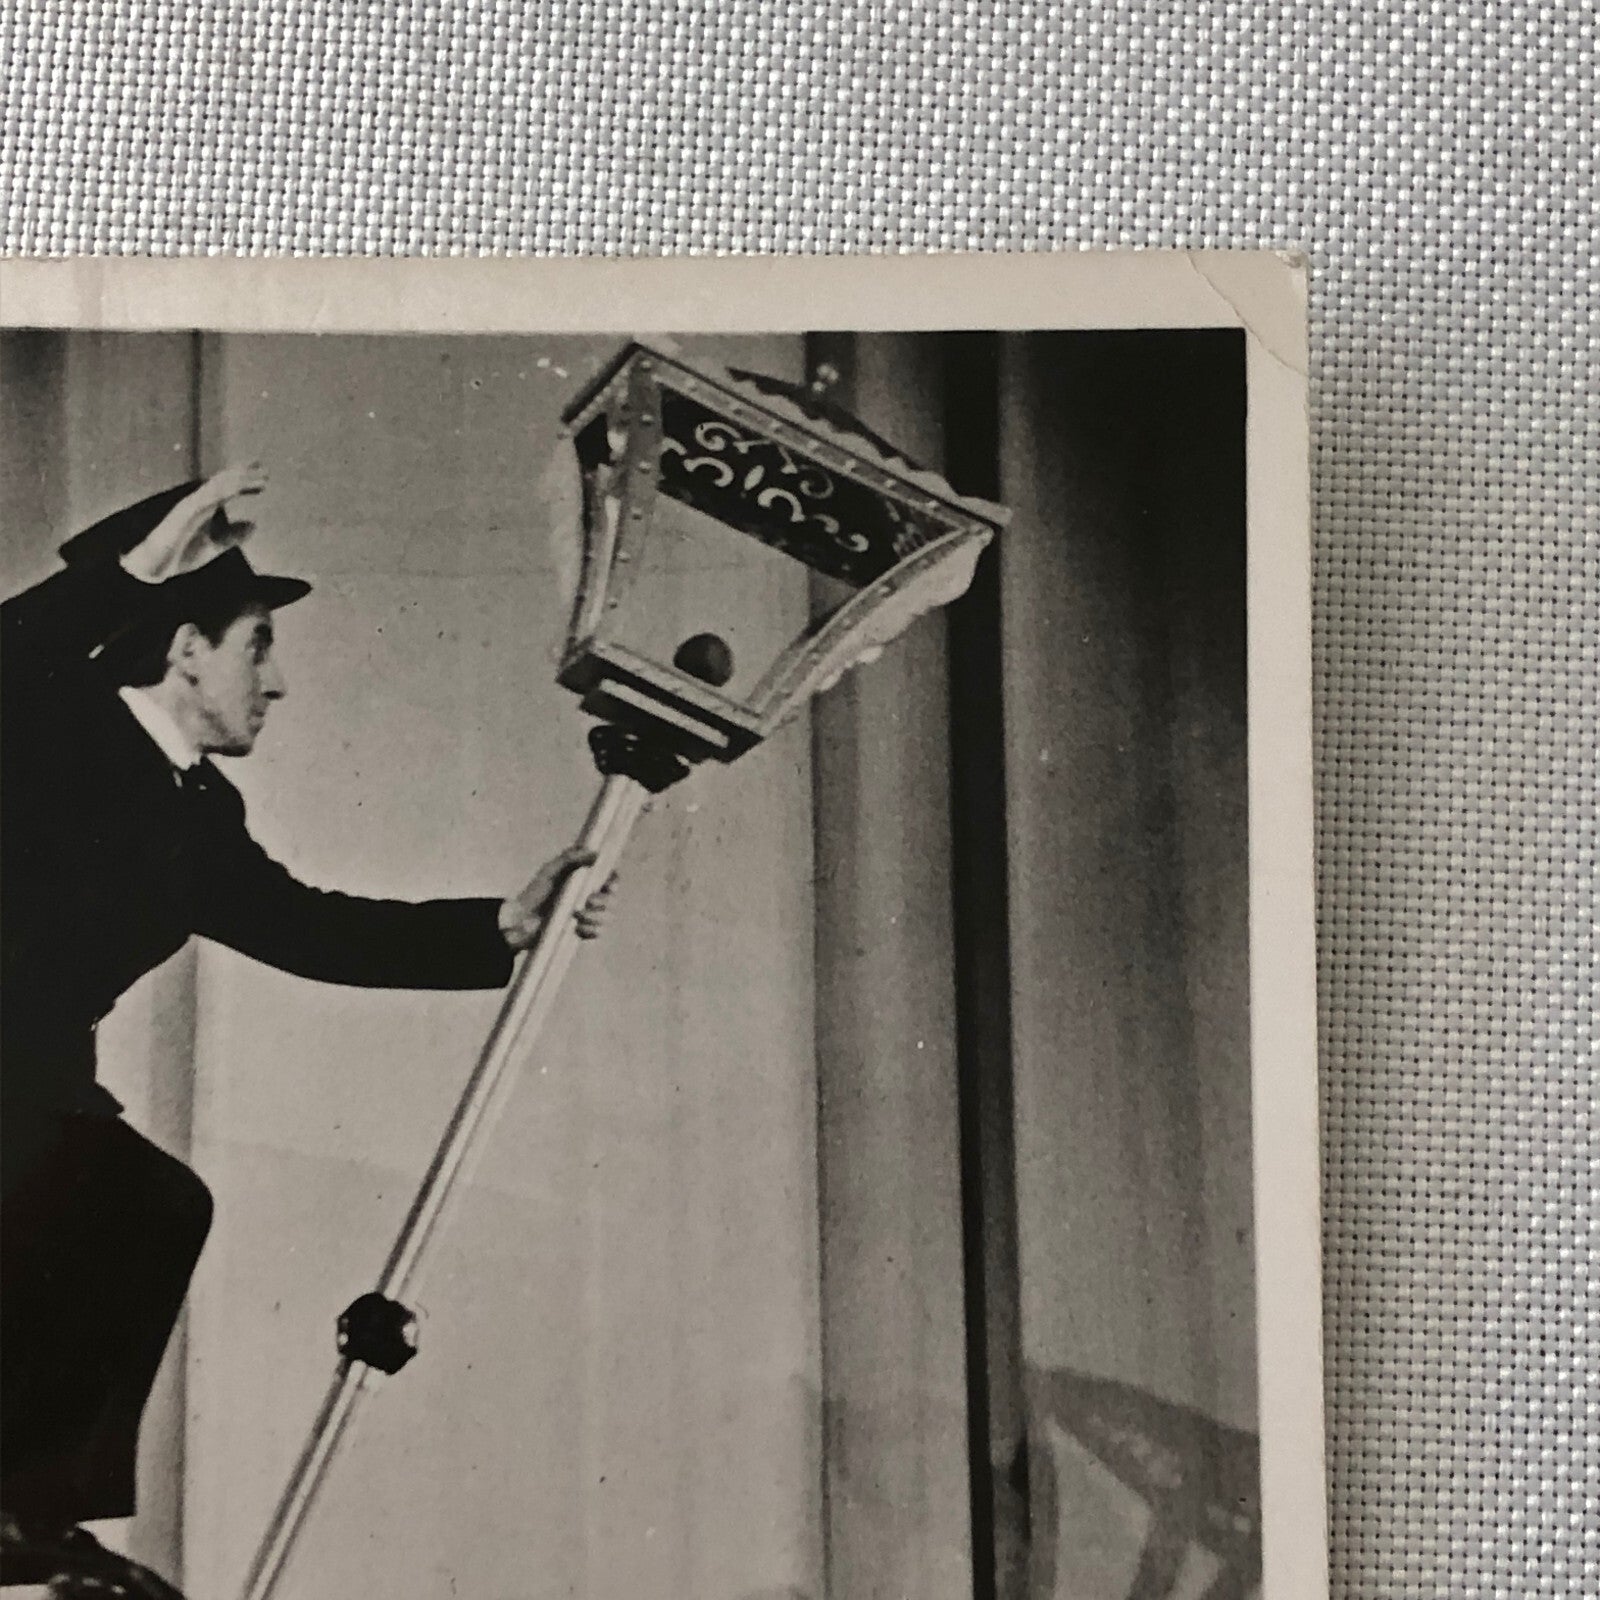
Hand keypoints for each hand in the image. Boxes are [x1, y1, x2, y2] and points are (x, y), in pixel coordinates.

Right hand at [121, 461, 268, 582]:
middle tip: (264, 469)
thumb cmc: (180, 554)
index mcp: (206, 508)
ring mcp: (192, 505)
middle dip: (244, 474)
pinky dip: (223, 491)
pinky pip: (206, 497)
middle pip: (224, 482)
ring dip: (238, 480)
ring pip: (217, 486)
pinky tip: (238, 488)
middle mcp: (199, 502)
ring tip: (258, 478)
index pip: (227, 489)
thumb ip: (233, 535)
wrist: (154, 567)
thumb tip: (254, 525)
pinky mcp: (185, 511)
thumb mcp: (214, 545)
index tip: (263, 478)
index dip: (245, 480)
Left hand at [500, 847, 617, 951]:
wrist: (521, 920)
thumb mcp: (551, 870)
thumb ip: (571, 858)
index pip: (610, 879)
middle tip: (589, 901)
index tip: (609, 884)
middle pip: (612, 899)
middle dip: (604, 901)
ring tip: (576, 915)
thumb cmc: (536, 892)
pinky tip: (577, 927)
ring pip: (607, 917)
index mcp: (585, 882)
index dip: (614, 881)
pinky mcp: (582, 932)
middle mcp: (590, 898)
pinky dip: (590, 929)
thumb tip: (596, 853)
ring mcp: (587, 916)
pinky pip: (598, 932)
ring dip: (595, 917)